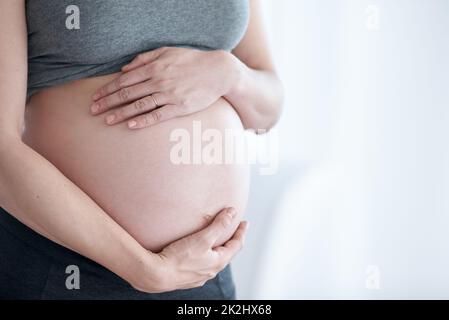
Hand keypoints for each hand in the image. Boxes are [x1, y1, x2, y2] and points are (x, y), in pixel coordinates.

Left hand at [90, 47, 239, 128]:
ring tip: (107, 121)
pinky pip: (158, 115)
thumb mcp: (168, 52)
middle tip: (93, 111)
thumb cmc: (192, 60)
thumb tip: (125, 68)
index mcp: (154, 67)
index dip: (108, 89)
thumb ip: (145, 58)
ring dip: (121, 113)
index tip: (96, 97)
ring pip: (139, 105)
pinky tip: (131, 125)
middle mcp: (159, 81)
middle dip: (108, 102)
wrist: (218, 72)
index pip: (125, 80)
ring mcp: (169, 95)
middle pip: (128, 93)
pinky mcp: (180, 107)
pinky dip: (143, 120)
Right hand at [133, 207, 247, 292]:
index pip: (236, 245)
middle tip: (234, 229)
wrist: (156, 275)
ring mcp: (199, 276)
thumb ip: (219, 224)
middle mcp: (211, 271)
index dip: (241, 232)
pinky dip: (206, 255)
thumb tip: (232, 212)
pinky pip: (202, 264)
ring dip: (218, 248)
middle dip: (231, 240)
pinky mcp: (187, 277)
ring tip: (217, 240)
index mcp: (218, 262)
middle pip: (227, 253)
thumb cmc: (179, 257)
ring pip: (214, 260)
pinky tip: (198, 252)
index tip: (245, 222)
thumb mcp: (202, 237)